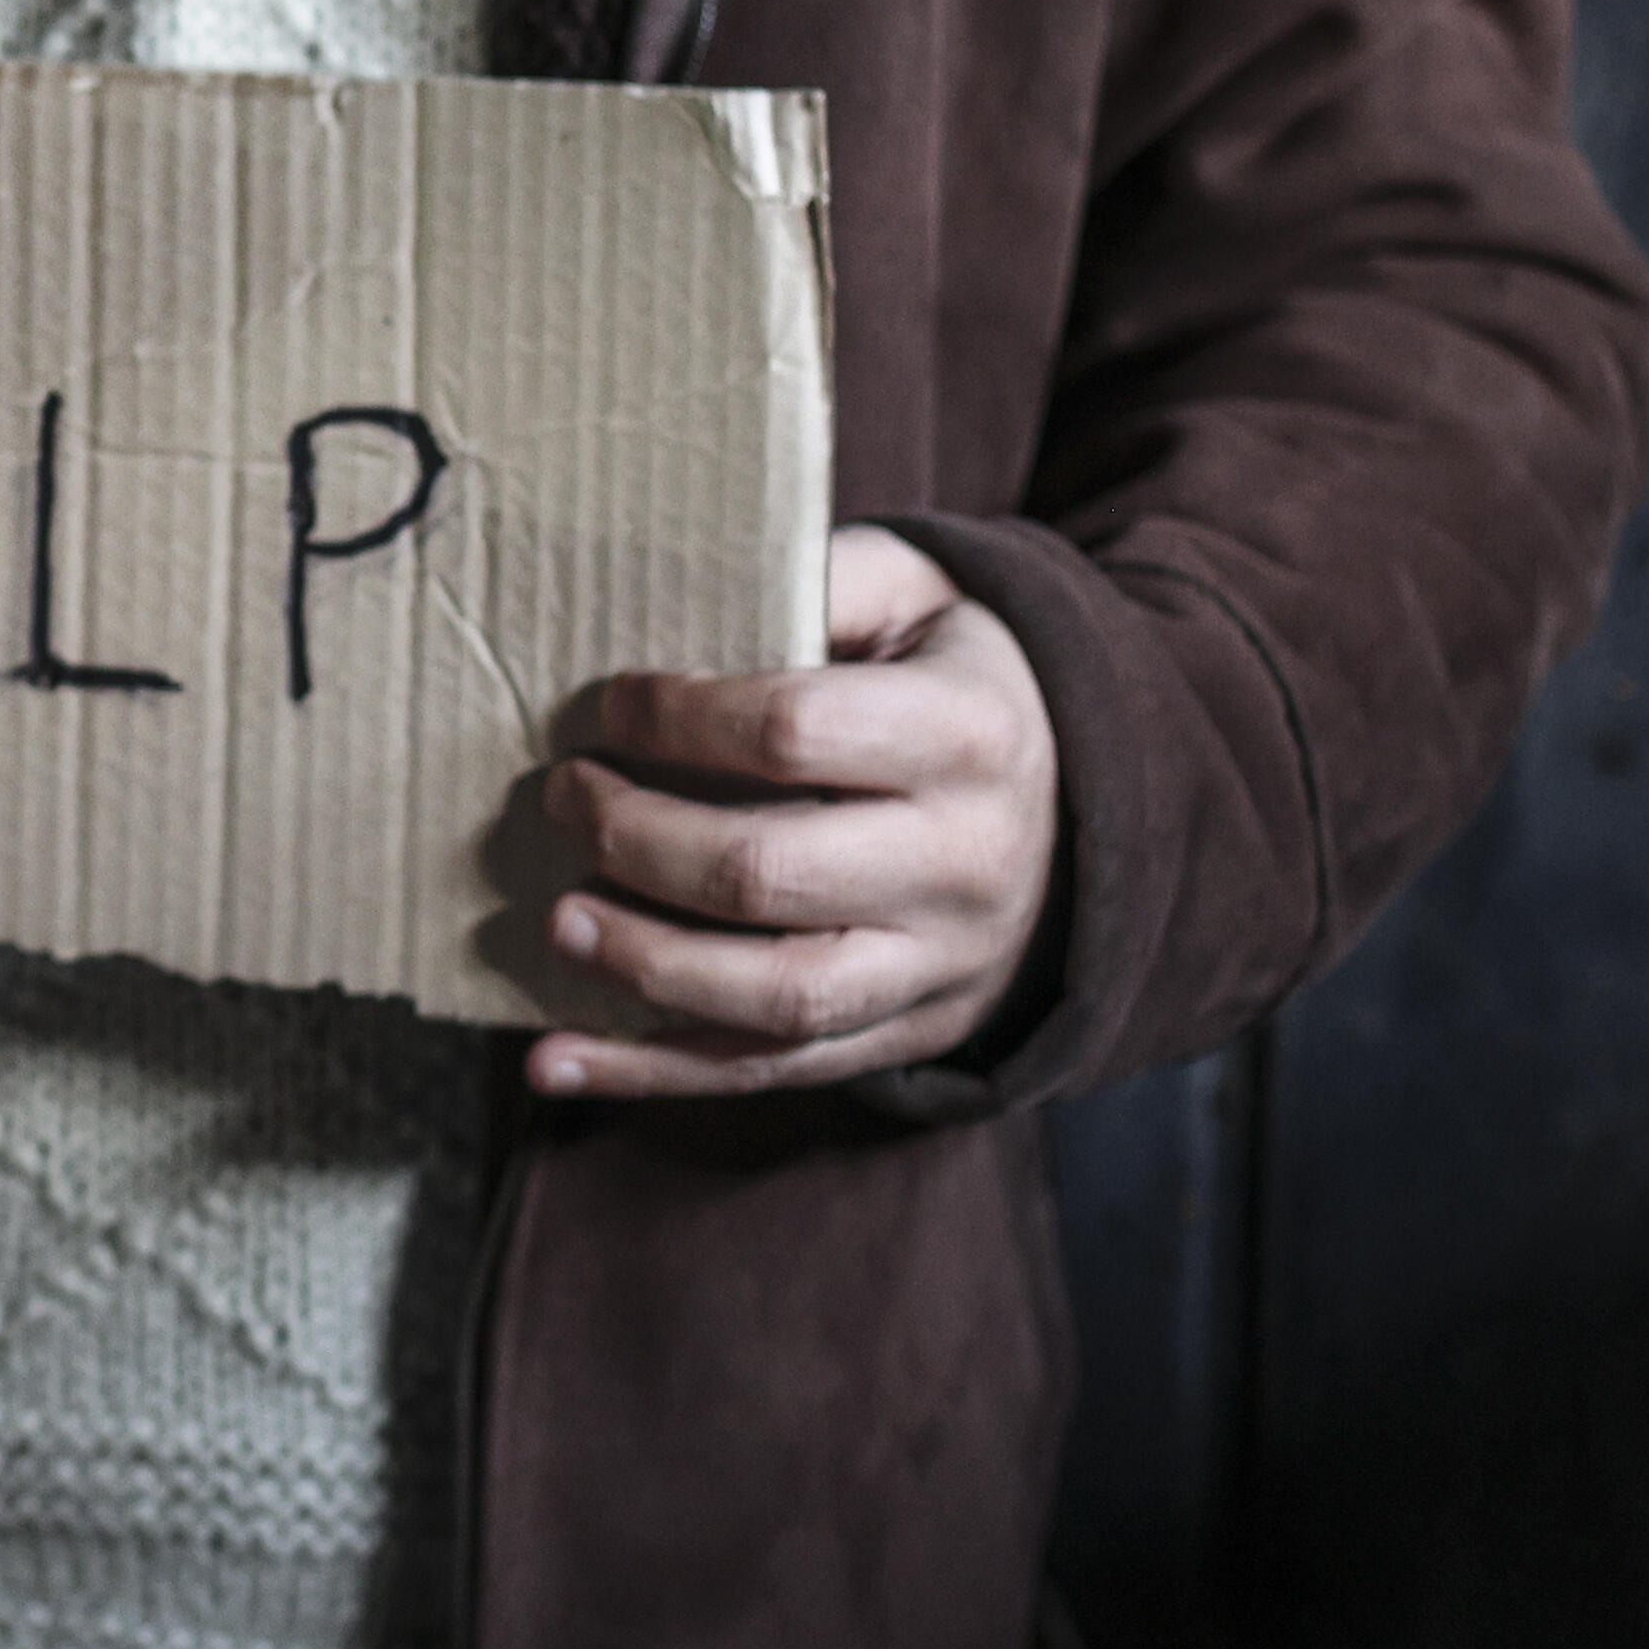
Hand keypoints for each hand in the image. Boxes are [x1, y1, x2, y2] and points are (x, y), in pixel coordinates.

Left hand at [523, 526, 1058, 1100]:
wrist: (1092, 808)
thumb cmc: (959, 681)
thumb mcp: (921, 594)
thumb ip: (820, 577)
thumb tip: (682, 588)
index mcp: (966, 736)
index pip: (790, 732)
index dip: (675, 719)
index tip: (607, 705)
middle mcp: (963, 861)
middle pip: (766, 872)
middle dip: (636, 839)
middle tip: (564, 800)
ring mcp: (941, 964)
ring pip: (775, 994)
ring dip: (643, 964)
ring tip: (558, 921)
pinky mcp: (909, 1029)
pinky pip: (775, 1068)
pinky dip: (655, 1071)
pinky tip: (556, 1061)